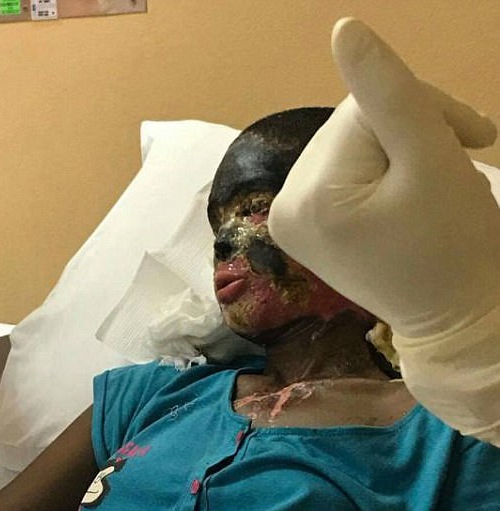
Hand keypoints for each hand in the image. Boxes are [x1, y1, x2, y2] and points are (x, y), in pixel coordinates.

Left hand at [268, 18, 498, 340]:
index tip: (476, 138)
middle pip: (350, 127)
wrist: (457, 318)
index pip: (362, 109)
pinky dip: (379, 173)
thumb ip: (388, 94)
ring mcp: (289, 219)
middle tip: (456, 162)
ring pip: (349, 146)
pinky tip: (404, 196)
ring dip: (398, 150)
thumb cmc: (457, 246)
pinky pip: (342, 172)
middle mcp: (283, 207)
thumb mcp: (431, 161)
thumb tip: (344, 28)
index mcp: (306, 197)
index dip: (425, 110)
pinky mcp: (303, 226)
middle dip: (409, 132)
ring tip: (432, 187)